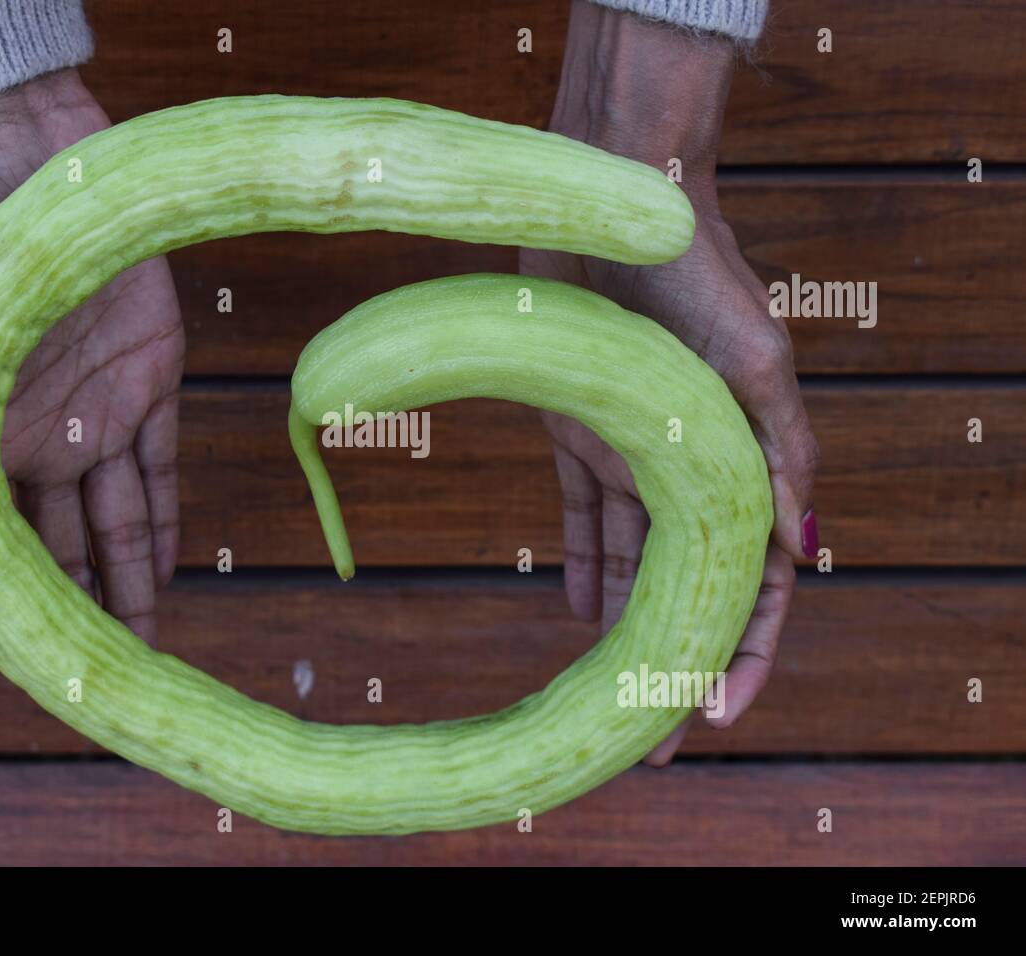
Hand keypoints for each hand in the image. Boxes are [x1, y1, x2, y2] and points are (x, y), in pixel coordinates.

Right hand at [0, 69, 184, 653]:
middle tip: (83, 682)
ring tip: (141, 655)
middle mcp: (31, 445)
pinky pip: (162, 471)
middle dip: (60, 618)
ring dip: (124, 592)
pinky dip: (165, 526)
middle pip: (44, 554)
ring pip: (111, 528)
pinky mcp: (151, 385)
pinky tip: (167, 578)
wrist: (23, 157)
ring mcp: (94, 421)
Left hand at [522, 3, 819, 761]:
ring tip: (608, 691)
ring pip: (631, 561)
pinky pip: (581, 516)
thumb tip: (801, 550)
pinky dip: (581, 564)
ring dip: (624, 625)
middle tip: (650, 736)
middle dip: (673, 662)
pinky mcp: (579, 432)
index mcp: (743, 466)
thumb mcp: (757, 365)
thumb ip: (781, 454)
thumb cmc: (702, 275)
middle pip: (685, 587)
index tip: (714, 713)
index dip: (743, 653)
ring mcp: (634, 454)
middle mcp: (690, 470)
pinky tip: (575, 611)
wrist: (620, 208)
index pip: (754, 584)